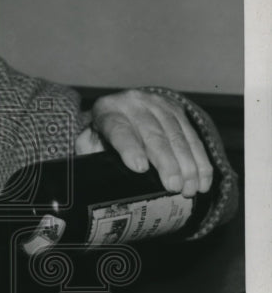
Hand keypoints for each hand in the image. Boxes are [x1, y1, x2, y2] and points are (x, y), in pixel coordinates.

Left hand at [76, 89, 212, 196]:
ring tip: (190, 189)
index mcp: (107, 112)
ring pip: (177, 136)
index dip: (130, 148)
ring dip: (187, 165)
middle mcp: (133, 103)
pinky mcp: (176, 110)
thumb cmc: (101, 139)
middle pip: (153, 134)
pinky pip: (192, 136)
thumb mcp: (89, 146)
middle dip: (166, 163)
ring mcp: (157, 104)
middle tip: (173, 187)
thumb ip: (91, 157)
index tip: (139, 168)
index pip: (118, 129)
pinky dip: (200, 160)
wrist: (118, 113)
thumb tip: (98, 182)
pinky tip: (203, 180)